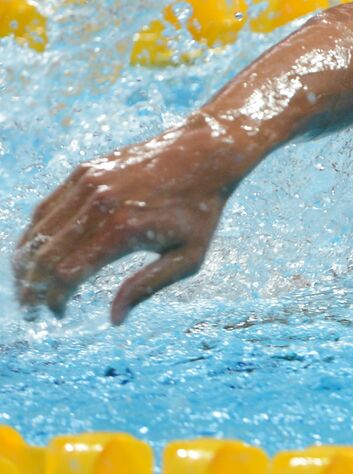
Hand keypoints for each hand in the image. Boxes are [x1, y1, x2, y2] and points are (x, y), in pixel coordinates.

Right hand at [12, 125, 233, 323]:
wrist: (205, 153)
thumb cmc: (201, 212)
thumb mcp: (188, 257)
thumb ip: (147, 287)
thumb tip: (114, 319)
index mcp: (123, 230)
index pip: (68, 274)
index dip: (55, 299)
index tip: (58, 314)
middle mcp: (99, 205)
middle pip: (45, 255)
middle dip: (31, 288)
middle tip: (29, 309)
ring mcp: (87, 183)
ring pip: (39, 231)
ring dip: (26, 263)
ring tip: (27, 285)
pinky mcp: (84, 171)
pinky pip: (47, 208)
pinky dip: (36, 235)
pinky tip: (38, 254)